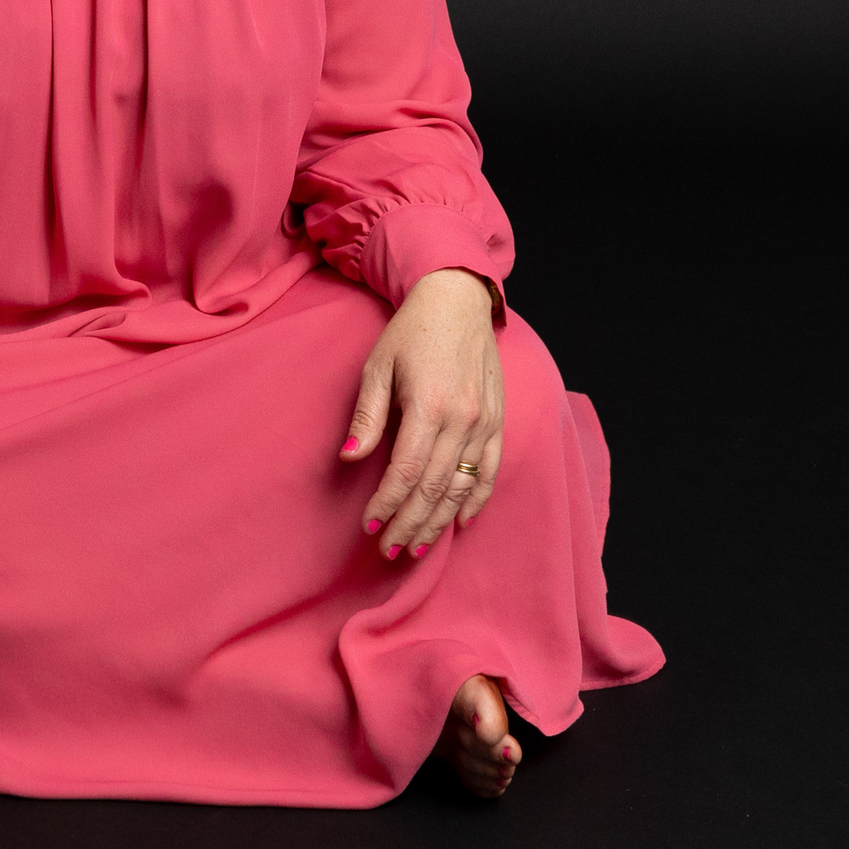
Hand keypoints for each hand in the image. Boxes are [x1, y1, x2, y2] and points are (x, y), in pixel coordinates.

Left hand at [341, 270, 503, 558]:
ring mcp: (485, 422)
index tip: (369, 526)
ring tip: (419, 547)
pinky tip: (461, 522)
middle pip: (434, 488)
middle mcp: (463, 420)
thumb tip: (349, 457)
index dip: (387, 505)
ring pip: (463, 486)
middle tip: (390, 550)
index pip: (406, 473)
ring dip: (439, 521)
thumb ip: (368, 415)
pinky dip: (476, 499)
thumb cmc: (412, 331)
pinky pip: (491, 470)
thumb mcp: (378, 365)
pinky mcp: (498, 420)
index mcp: (429, 406)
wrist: (458, 299)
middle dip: (410, 524)